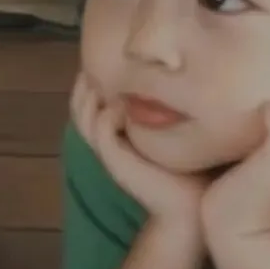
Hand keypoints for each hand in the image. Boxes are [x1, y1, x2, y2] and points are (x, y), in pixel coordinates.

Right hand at [70, 73, 205, 224]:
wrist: (189, 210)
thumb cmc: (189, 170)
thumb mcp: (177, 130)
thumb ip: (170, 108)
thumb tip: (182, 75)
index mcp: (117, 133)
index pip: (90, 99)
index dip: (93, 78)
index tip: (111, 58)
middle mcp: (107, 141)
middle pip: (79, 103)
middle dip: (86, 80)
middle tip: (102, 62)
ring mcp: (108, 151)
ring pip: (83, 114)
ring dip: (91, 94)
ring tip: (106, 78)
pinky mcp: (114, 162)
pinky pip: (100, 130)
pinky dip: (106, 115)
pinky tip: (122, 106)